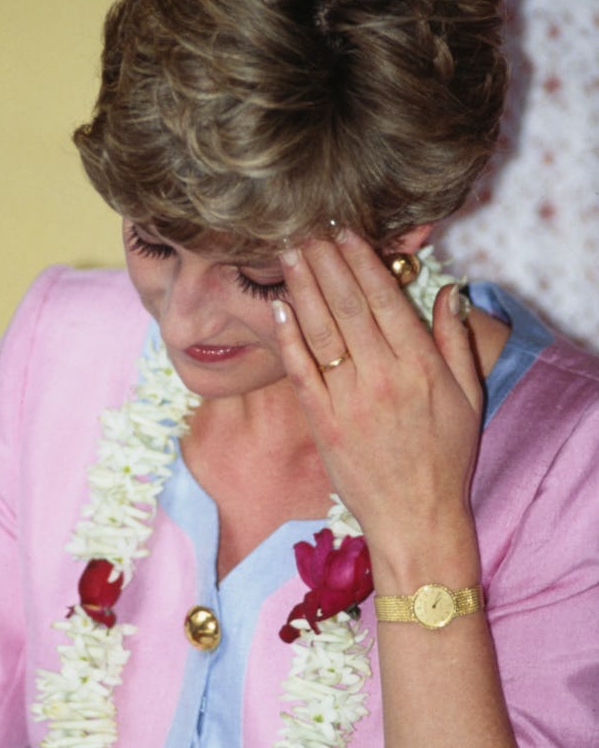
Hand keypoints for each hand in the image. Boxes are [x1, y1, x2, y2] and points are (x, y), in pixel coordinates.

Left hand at [274, 231, 483, 582]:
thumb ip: (455, 340)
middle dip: (326, 264)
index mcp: (420, 367)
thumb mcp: (469, 397)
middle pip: (348, 307)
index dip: (362, 263)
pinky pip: (300, 372)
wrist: (416, 518)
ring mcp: (348, 401)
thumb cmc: (446, 457)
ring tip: (290, 254)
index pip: (386, 301)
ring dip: (303, 289)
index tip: (346, 234)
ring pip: (321, 332)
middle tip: (308, 229)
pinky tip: (279, 309)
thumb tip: (451, 289)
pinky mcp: (321, 424)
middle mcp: (382, 377)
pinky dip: (288, 338)